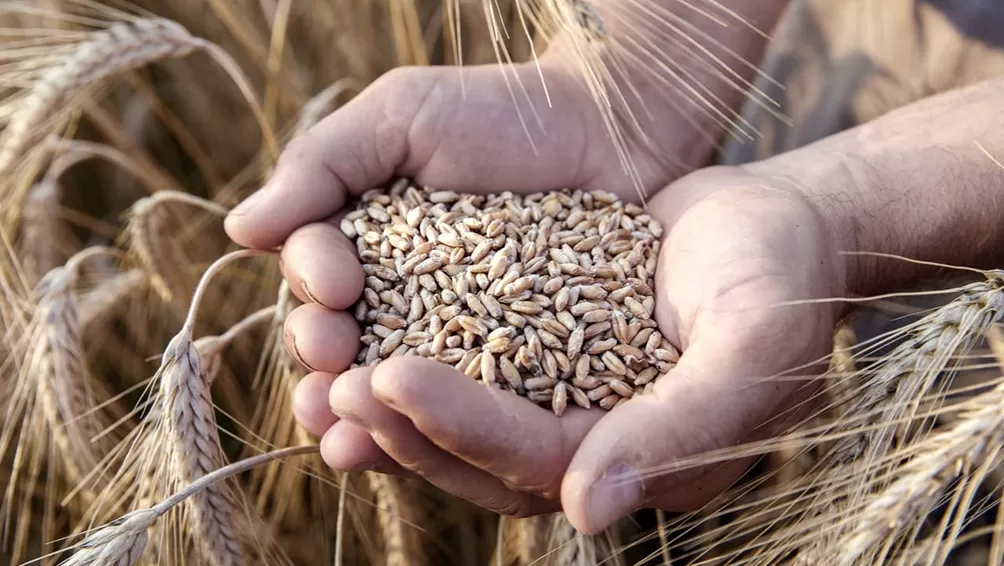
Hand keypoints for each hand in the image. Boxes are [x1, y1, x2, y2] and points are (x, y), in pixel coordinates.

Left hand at [262, 164, 844, 533]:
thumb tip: (588, 512)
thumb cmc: (781, 281)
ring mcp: (569, 396)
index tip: (390, 377)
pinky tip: (367, 325)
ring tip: (329, 370)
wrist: (781, 223)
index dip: (459, 425)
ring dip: (396, 404)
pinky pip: (475, 361)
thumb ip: (681, 431)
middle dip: (407, 425)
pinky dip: (422, 349)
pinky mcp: (549, 346)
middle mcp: (595, 440)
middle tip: (336, 384)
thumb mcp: (750, 350)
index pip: (533, 458)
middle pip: (482, 455)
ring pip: (466, 419)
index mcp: (639, 460)